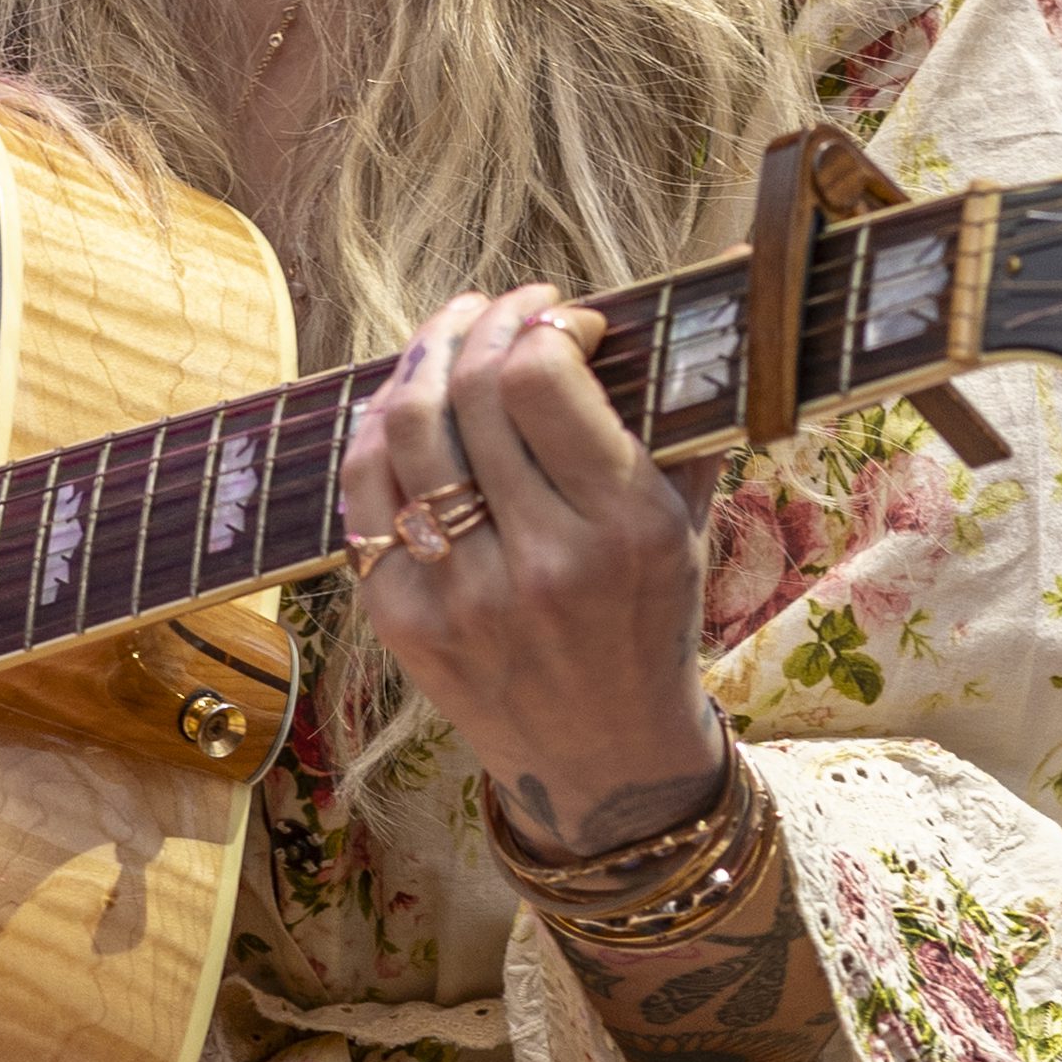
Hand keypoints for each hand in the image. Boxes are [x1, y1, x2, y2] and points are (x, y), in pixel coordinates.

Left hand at [336, 285, 729, 860]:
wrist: (603, 757)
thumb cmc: (651, 621)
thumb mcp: (686, 527)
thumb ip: (679, 421)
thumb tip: (698, 304)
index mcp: (622, 532)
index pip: (543, 380)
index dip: (544, 325)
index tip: (565, 320)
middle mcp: (538, 564)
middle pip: (470, 392)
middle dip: (484, 323)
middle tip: (506, 309)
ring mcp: (460, 597)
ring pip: (405, 431)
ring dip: (423, 358)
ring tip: (452, 335)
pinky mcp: (402, 622)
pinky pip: (363, 495)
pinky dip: (376, 430)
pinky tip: (405, 404)